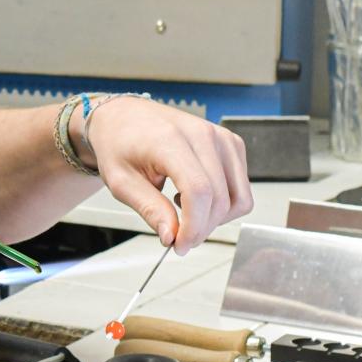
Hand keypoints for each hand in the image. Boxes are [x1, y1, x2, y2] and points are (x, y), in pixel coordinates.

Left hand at [81, 97, 252, 251]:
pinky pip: (241, 187)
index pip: (199, 191)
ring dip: (216, 218)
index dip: (193, 226)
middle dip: (202, 229)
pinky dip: (224, 202)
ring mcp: (220, 137)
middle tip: (178, 238)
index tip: (179, 244)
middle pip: (220, 198)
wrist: (124, 116)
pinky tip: (196, 196)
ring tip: (185, 214)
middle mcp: (202, 134)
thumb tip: (171, 236)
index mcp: (170, 140)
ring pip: (239, 196)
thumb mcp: (120, 182)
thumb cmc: (119, 144)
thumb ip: (149, 209)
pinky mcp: (230, 143)